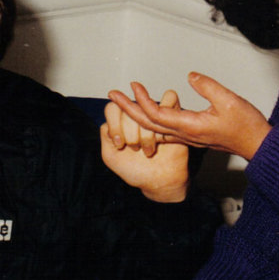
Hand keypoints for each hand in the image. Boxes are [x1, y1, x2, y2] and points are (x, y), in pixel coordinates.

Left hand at [101, 87, 188, 202]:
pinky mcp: (172, 113)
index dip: (115, 126)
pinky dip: (164, 120)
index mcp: (120, 121)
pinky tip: (160, 140)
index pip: (113, 108)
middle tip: (135, 149)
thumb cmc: (135, 169)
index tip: (119, 145)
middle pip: (129, 107)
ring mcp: (153, 113)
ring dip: (146, 132)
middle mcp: (136, 114)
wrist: (159, 181)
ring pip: (147, 105)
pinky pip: (170, 99)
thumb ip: (106, 135)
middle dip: (130, 134)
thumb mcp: (111, 156)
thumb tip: (111, 120)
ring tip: (147, 150)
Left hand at [109, 74, 271, 160]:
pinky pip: (164, 131)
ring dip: (136, 115)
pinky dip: (150, 122)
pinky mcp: (191, 136)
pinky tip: (144, 117)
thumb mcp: (230, 100)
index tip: (133, 86)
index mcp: (190, 126)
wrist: (257, 145)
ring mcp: (186, 137)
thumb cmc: (246, 125)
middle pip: (148, 123)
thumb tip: (189, 76)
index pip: (157, 115)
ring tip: (123, 103)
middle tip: (112, 95)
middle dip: (128, 109)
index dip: (142, 101)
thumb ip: (208, 87)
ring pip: (154, 128)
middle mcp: (184, 134)